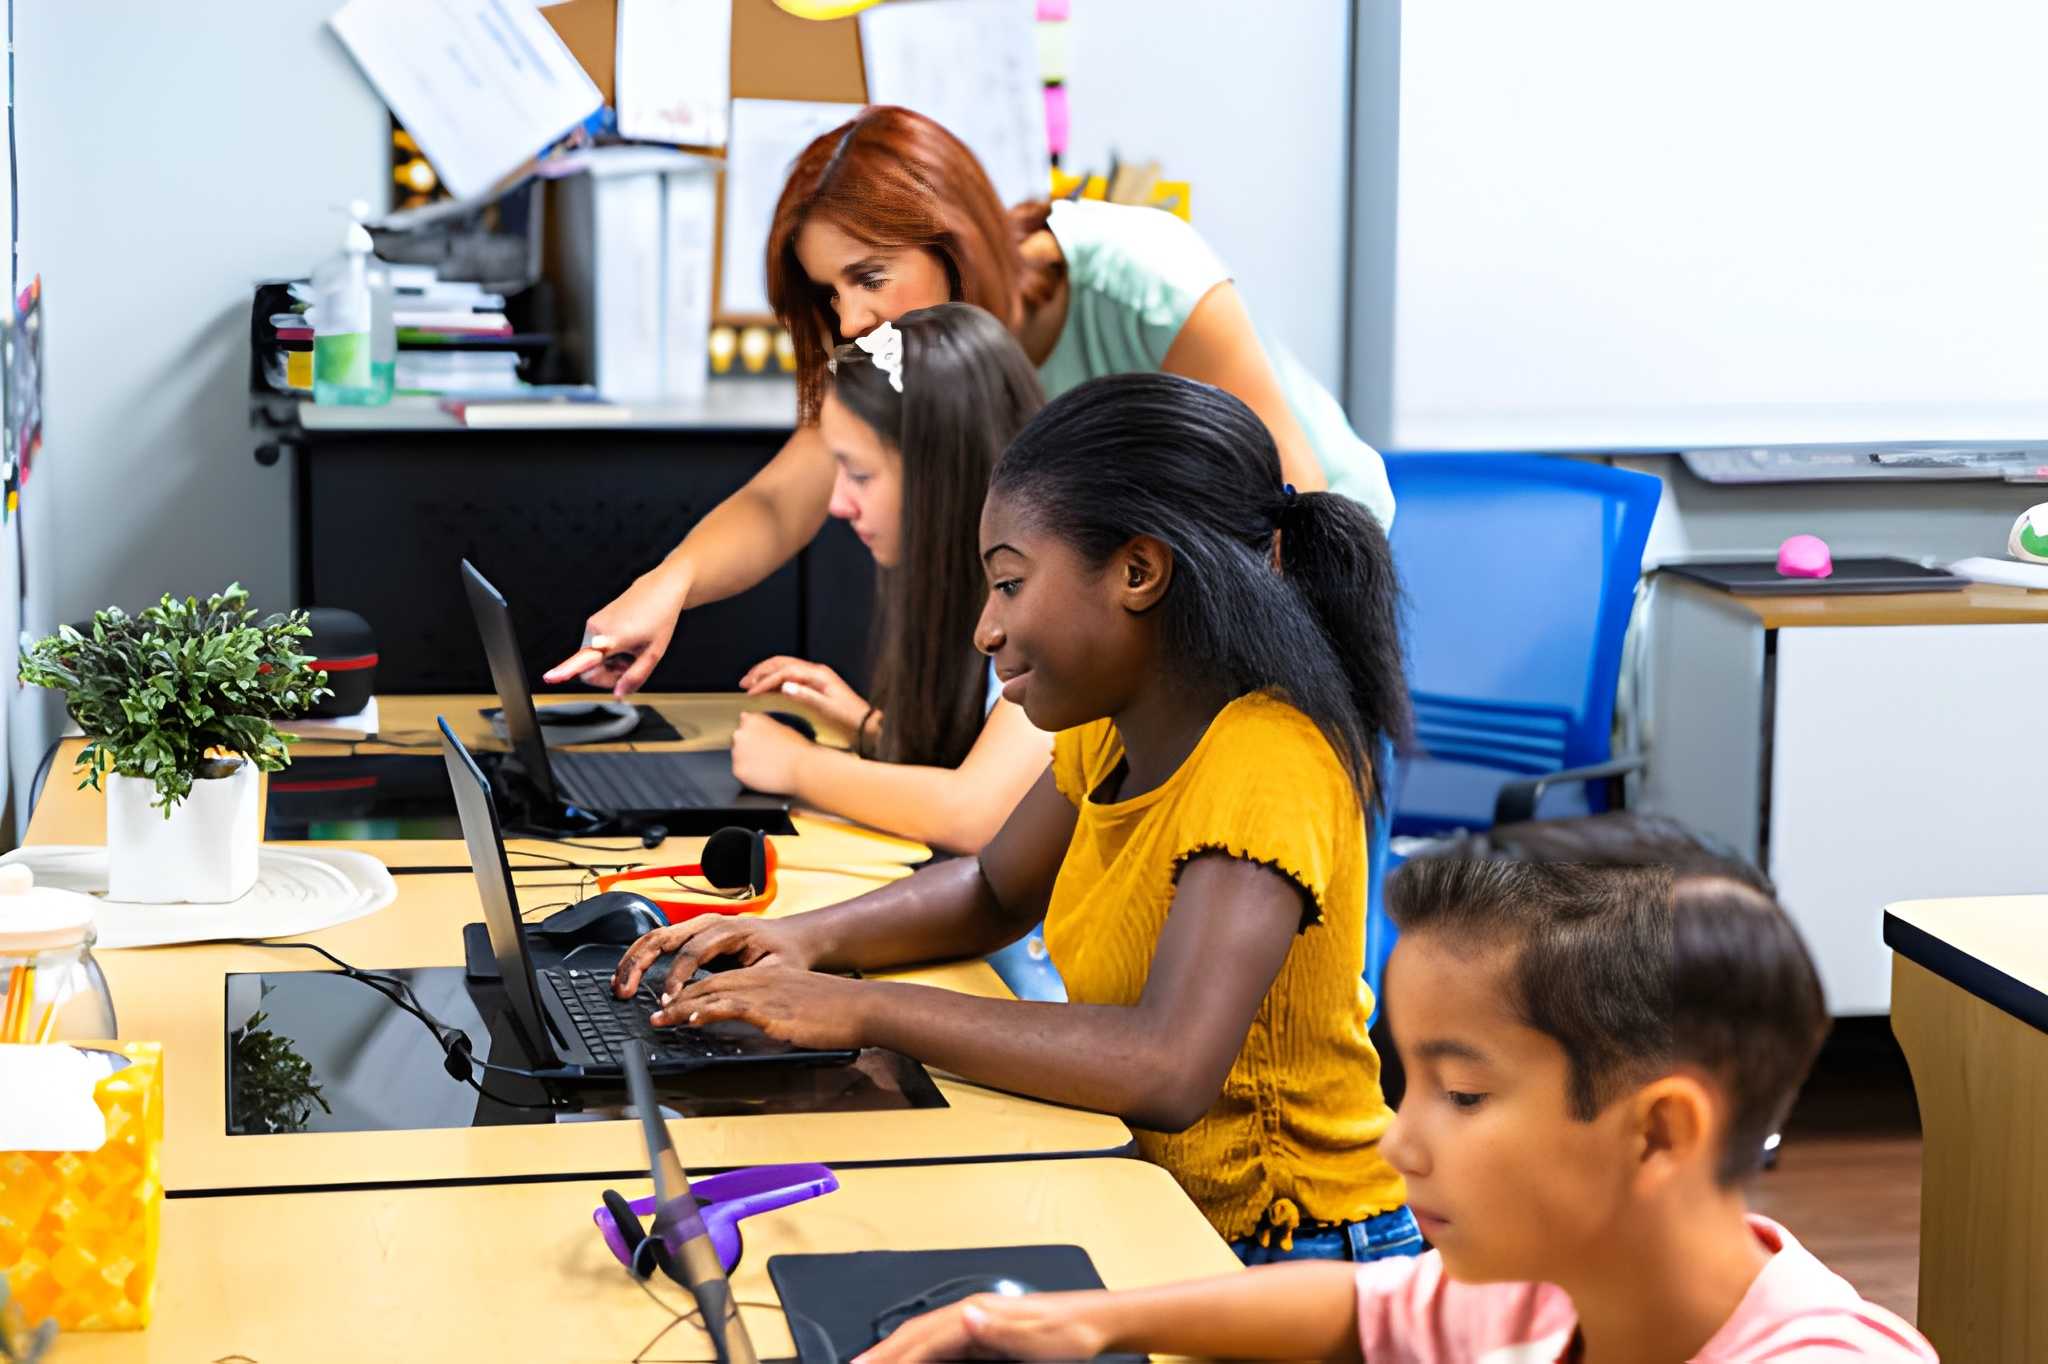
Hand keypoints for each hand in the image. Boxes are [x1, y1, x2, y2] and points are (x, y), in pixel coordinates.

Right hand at [543, 566, 688, 697]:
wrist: (659, 590)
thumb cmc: (659, 620)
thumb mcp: (653, 654)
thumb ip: (636, 677)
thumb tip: (619, 695)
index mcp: (612, 638)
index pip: (584, 661)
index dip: (565, 671)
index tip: (548, 677)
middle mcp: (595, 630)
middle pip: (590, 670)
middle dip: (609, 675)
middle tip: (632, 666)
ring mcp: (592, 624)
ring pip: (593, 659)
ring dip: (611, 663)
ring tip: (632, 650)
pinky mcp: (594, 621)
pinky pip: (595, 648)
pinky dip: (610, 653)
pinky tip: (627, 642)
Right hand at [612, 913, 816, 998]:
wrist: (792, 938)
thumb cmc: (785, 955)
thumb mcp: (774, 972)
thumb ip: (747, 983)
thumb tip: (718, 998)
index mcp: (730, 929)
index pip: (693, 951)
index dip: (676, 977)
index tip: (668, 1001)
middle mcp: (709, 923)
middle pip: (664, 937)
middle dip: (640, 964)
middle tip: (625, 991)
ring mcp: (698, 926)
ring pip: (655, 937)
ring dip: (633, 960)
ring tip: (619, 985)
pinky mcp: (692, 935)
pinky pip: (659, 941)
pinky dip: (640, 957)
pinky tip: (628, 975)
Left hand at [649, 962, 871, 1046]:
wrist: (862, 1007)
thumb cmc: (837, 1011)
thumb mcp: (800, 1005)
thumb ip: (777, 1010)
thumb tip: (765, 1024)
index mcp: (767, 976)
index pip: (720, 980)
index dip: (692, 992)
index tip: (672, 1005)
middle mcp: (762, 980)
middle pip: (709, 984)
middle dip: (677, 999)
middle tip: (655, 1014)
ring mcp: (766, 993)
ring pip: (713, 993)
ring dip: (682, 1007)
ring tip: (660, 1019)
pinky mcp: (772, 1009)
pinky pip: (733, 1007)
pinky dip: (709, 1011)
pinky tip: (692, 1019)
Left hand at [729, 711, 816, 795]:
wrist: (801, 768)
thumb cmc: (796, 748)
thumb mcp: (781, 726)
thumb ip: (762, 724)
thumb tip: (748, 720)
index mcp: (752, 720)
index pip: (744, 724)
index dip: (755, 734)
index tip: (763, 741)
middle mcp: (740, 734)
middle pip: (739, 741)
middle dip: (749, 747)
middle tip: (766, 755)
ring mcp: (737, 753)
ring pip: (738, 757)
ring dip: (748, 760)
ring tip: (767, 765)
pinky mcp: (738, 770)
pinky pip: (740, 772)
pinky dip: (749, 774)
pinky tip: (764, 773)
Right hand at [739, 656, 872, 736]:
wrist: (864, 723)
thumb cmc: (848, 718)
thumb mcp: (827, 709)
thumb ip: (806, 696)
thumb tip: (786, 686)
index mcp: (818, 674)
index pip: (784, 671)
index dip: (765, 680)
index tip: (751, 691)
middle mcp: (816, 671)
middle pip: (782, 663)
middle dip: (761, 670)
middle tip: (744, 682)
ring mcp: (815, 676)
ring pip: (785, 667)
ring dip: (766, 672)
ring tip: (750, 683)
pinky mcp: (814, 684)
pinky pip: (790, 676)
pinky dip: (775, 679)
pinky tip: (767, 687)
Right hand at [853, 1292, 1110, 1361]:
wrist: (1095, 1322)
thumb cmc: (1070, 1332)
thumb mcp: (1037, 1335)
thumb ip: (999, 1328)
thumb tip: (965, 1316)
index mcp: (977, 1313)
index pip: (923, 1339)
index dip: (892, 1356)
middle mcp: (972, 1313)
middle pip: (915, 1335)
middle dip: (882, 1352)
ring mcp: (977, 1322)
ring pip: (923, 1338)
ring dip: (895, 1352)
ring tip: (870, 1363)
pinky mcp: (985, 1333)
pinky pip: (940, 1345)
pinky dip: (917, 1354)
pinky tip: (911, 1362)